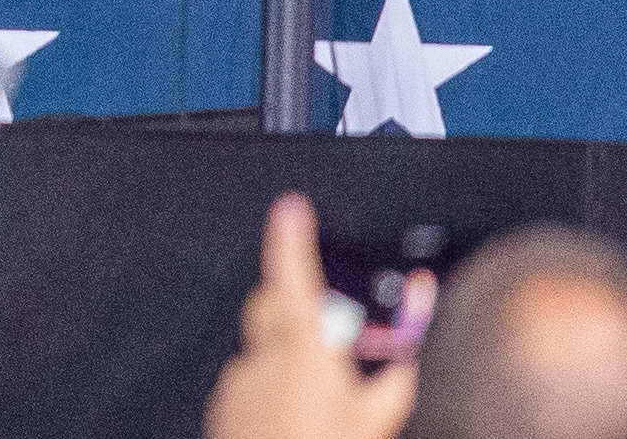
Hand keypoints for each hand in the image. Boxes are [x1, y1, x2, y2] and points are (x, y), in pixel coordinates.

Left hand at [208, 193, 417, 438]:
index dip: (290, 238)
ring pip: (261, 352)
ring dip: (284, 362)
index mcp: (303, 353)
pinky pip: (248, 384)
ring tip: (316, 403)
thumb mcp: (372, 425)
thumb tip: (402, 365)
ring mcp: (238, 383)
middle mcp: (263, 359)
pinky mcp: (223, 408)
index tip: (291, 209)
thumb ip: (389, 388)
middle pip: (268, 306)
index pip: (291, 277)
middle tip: (327, 338)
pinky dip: (269, 392)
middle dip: (293, 309)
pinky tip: (292, 423)